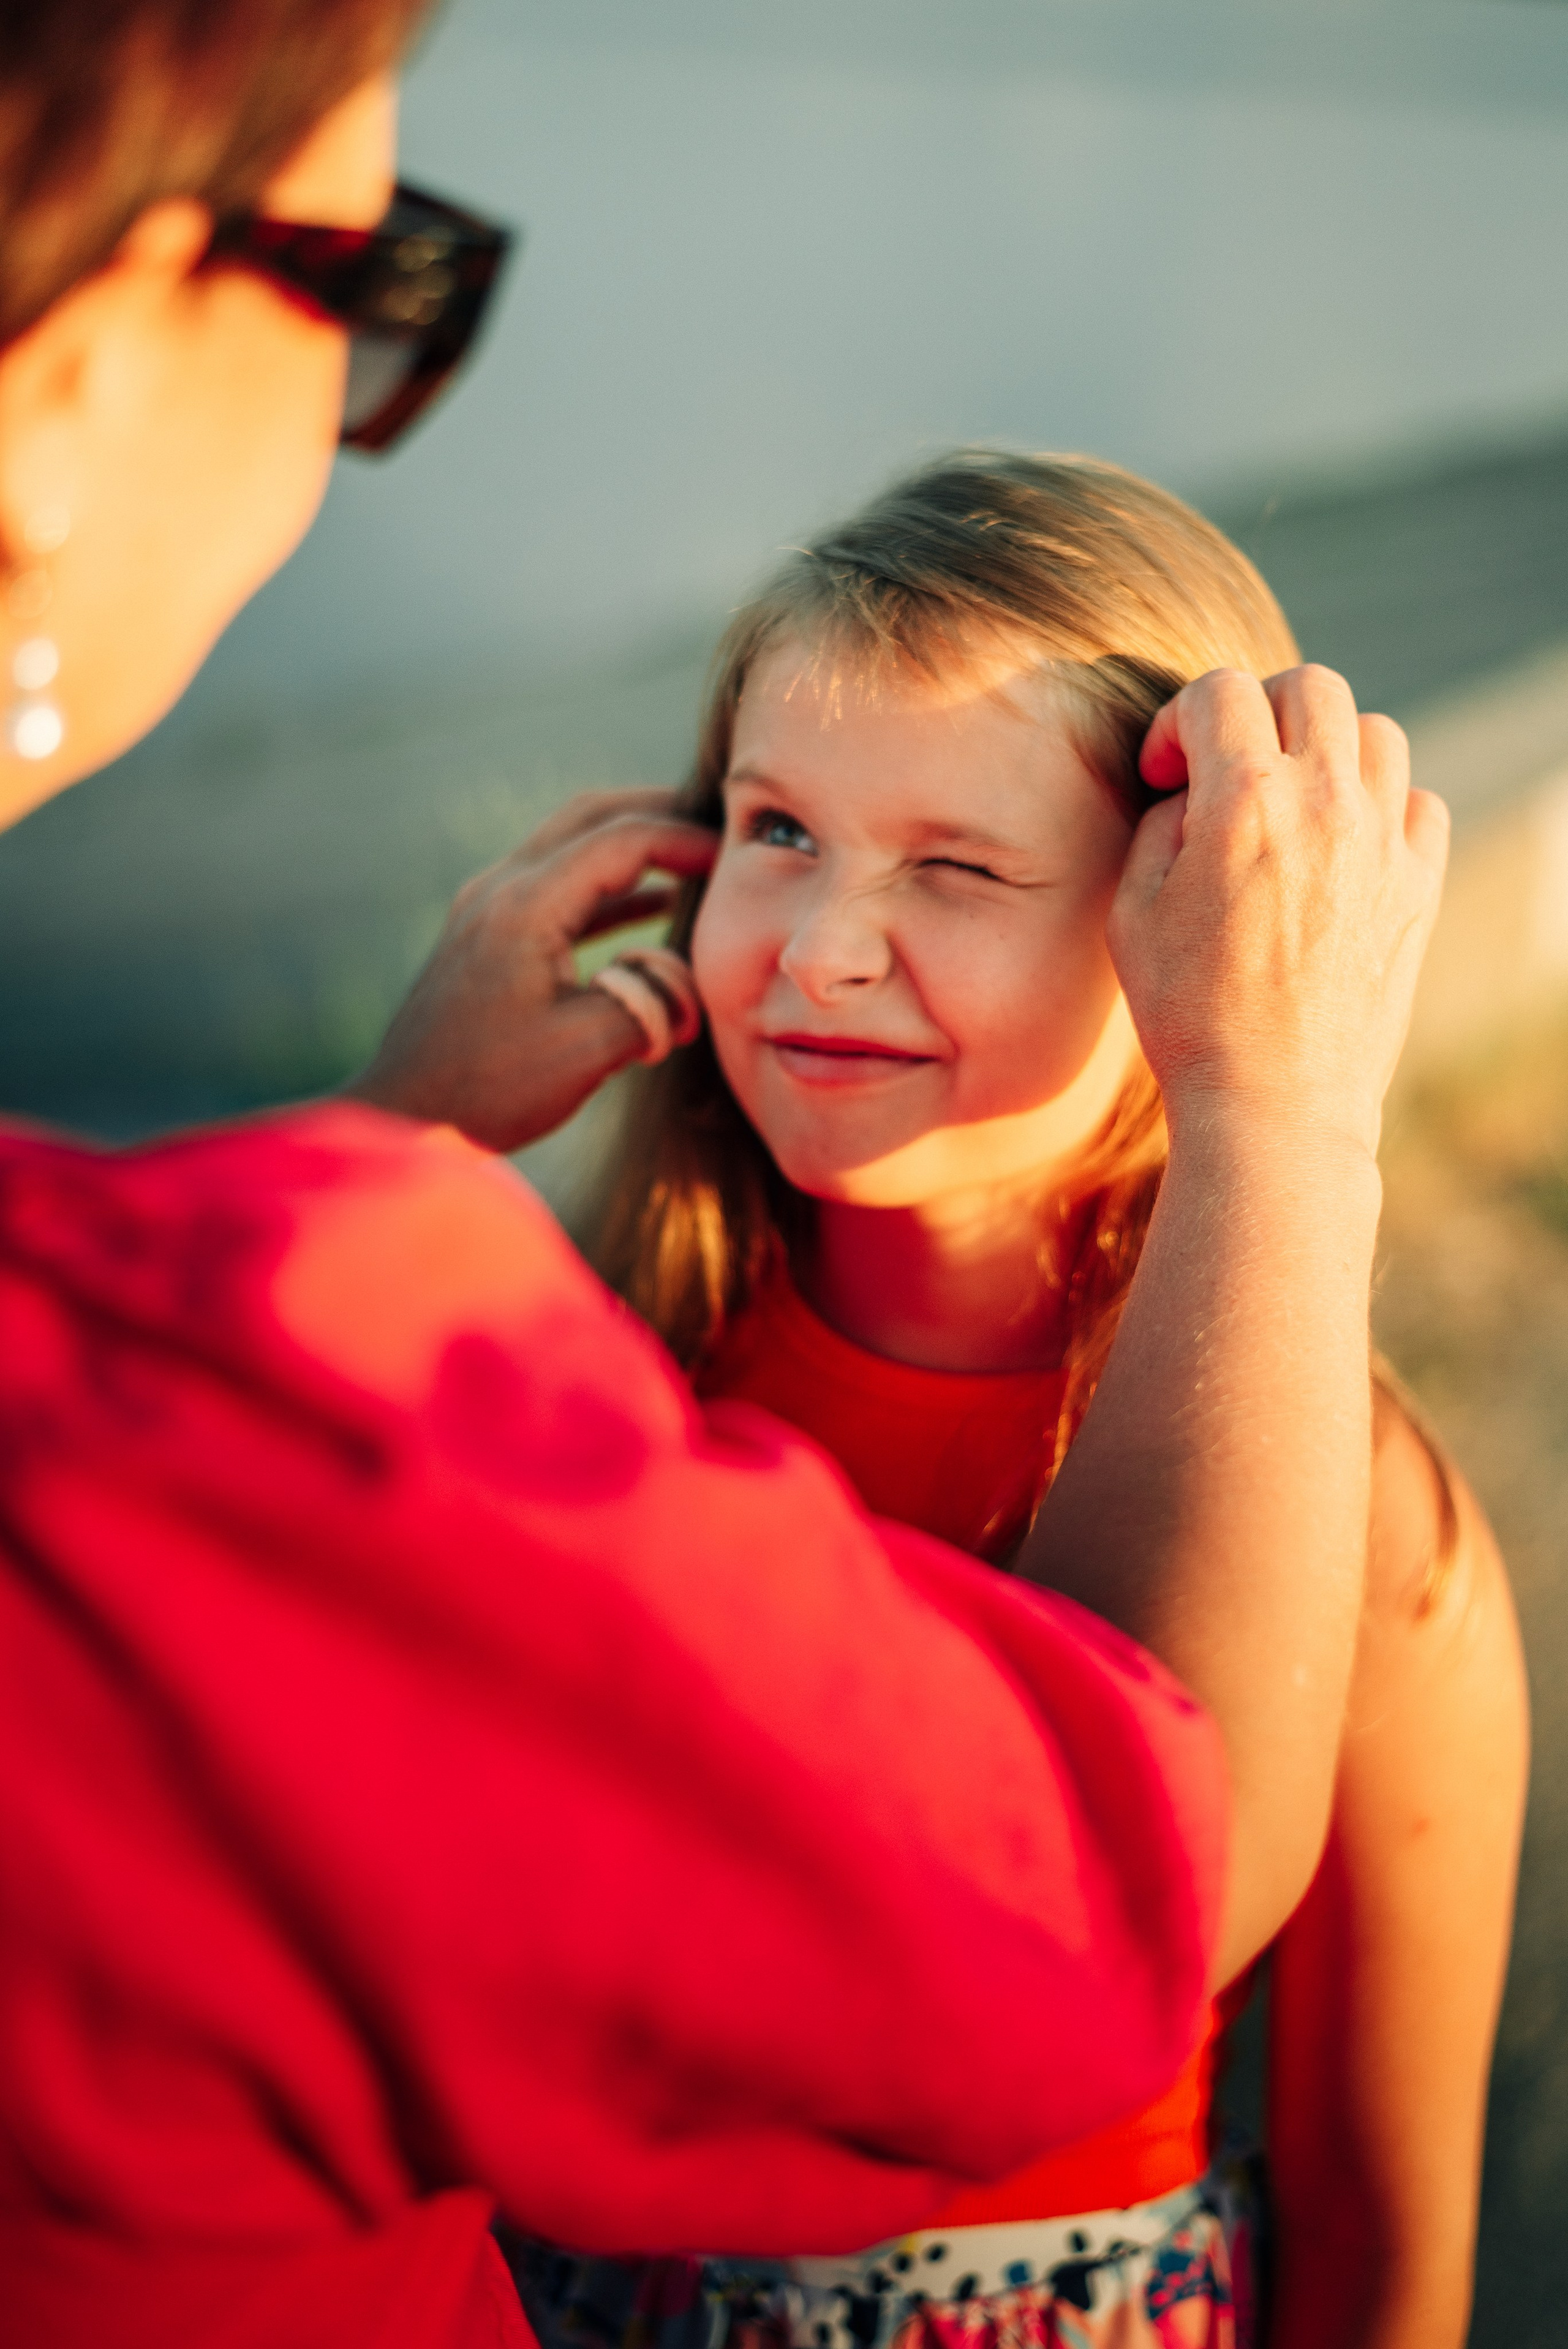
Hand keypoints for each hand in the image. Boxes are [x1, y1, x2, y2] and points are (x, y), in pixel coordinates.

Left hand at [347, 788, 716, 1151]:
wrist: (404, 1120)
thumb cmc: (488, 1091)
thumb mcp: (586, 1050)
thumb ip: (649, 1002)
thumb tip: (685, 980)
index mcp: (525, 906)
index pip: (622, 841)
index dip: (686, 841)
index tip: (735, 857)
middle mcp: (500, 890)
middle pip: (590, 817)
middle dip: (658, 813)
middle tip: (718, 825)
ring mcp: (488, 909)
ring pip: (571, 848)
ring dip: (632, 849)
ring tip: (695, 861)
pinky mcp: (487, 936)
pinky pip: (559, 890)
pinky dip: (609, 891)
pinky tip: (654, 909)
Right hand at [1111, 666, 1448, 1155]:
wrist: (1274, 1101)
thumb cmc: (1187, 1013)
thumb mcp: (1133, 912)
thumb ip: (1161, 823)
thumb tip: (1196, 787)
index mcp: (1246, 802)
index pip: (1220, 691)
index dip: (1178, 721)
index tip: (1163, 773)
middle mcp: (1326, 805)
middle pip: (1311, 688)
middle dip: (1257, 710)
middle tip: (1229, 767)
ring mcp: (1384, 843)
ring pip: (1376, 732)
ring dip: (1327, 749)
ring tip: (1292, 801)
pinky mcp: (1418, 886)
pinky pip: (1419, 801)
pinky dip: (1382, 804)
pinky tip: (1343, 846)